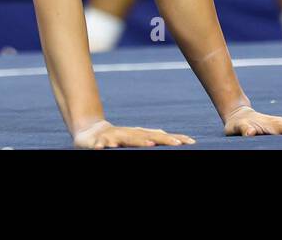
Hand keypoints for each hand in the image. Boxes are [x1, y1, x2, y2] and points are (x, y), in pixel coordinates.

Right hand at [73, 120, 194, 148]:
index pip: (159, 136)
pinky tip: (104, 149)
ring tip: (151, 145)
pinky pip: (101, 145)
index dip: (174, 138)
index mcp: (138, 135)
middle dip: (163, 139)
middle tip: (177, 143)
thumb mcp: (134, 139)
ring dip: (139, 141)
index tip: (191, 142)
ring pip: (127, 138)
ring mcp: (114, 136)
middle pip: (148, 136)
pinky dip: (102, 146)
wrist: (90, 132)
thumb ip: (149, 138)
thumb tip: (171, 137)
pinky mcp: (99, 142)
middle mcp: (128, 134)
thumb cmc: (116, 138)